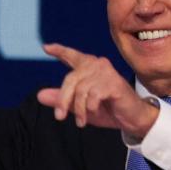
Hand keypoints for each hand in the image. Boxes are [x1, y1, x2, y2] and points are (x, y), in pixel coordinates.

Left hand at [38, 43, 158, 136]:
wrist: (131, 119)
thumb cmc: (106, 109)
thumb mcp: (79, 106)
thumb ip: (61, 99)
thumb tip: (39, 95)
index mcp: (88, 68)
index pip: (72, 56)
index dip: (60, 51)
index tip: (46, 47)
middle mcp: (97, 65)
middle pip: (70, 79)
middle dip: (63, 100)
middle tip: (59, 117)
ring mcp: (106, 73)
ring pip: (81, 90)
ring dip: (79, 109)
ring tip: (81, 122)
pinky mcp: (114, 83)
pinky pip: (93, 95)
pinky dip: (90, 107)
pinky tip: (94, 112)